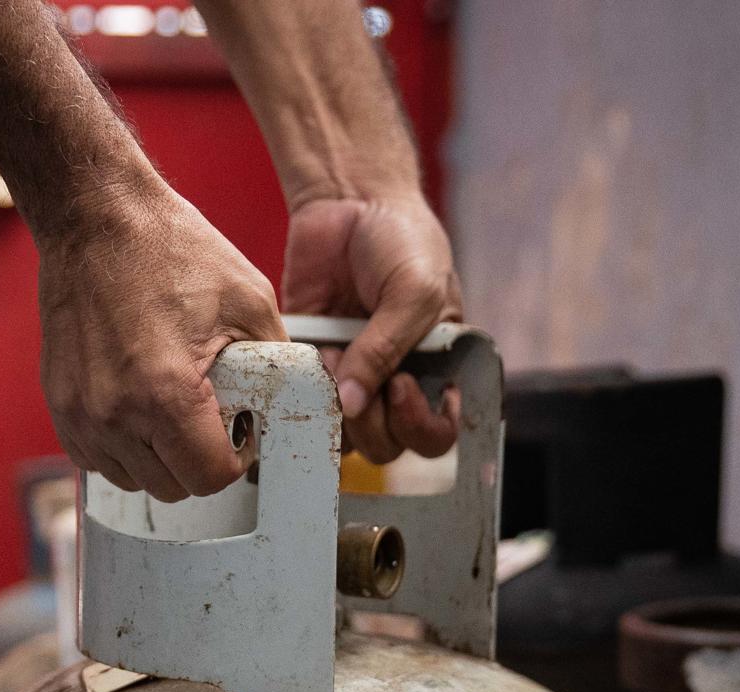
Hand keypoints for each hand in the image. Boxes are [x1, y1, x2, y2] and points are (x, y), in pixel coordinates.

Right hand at [37, 180, 284, 500]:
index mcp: (167, 394)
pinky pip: (98, 459)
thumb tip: (289, 408)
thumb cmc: (171, 250)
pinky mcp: (60, 405)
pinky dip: (123, 446)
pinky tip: (140, 405)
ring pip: (133, 479)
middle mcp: (116, 414)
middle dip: (199, 460)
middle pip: (173, 487)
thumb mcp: (250, 301)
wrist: (95, 218)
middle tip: (211, 417)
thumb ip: (275, 366)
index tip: (240, 433)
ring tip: (174, 408)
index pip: (211, 478)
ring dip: (159, 457)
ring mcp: (81, 414)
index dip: (236, 461)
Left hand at [281, 192, 463, 462]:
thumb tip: (353, 404)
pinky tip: (308, 359)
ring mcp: (350, 377)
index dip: (420, 426)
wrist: (351, 198)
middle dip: (374, 420)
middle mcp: (395, 383)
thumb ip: (388, 348)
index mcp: (436, 370)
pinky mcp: (309, 363)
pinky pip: (303, 402)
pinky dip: (301, 394)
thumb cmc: (401, 240)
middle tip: (362, 372)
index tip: (402, 387)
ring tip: (333, 356)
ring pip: (345, 435)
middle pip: (388, 445)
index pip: (437, 432)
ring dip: (337, 409)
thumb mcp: (414, 290)